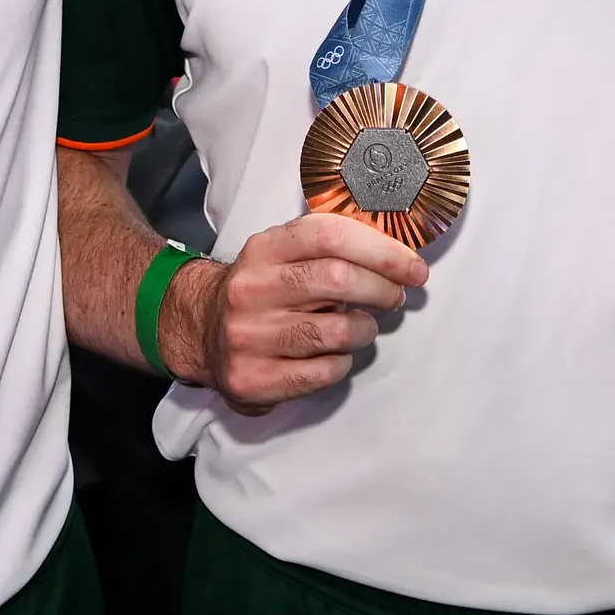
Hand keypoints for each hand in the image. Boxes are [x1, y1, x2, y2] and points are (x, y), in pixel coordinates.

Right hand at [188, 212, 427, 409]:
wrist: (202, 331)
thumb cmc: (264, 289)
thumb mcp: (284, 253)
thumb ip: (331, 247)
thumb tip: (398, 252)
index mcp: (263, 249)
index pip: (330, 235)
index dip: (381, 250)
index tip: (413, 267)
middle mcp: (251, 289)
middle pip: (338, 279)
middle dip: (382, 289)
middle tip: (395, 296)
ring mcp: (248, 336)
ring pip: (337, 332)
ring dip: (364, 329)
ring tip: (360, 326)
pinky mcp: (253, 379)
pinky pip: (325, 372)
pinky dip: (343, 363)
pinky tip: (334, 354)